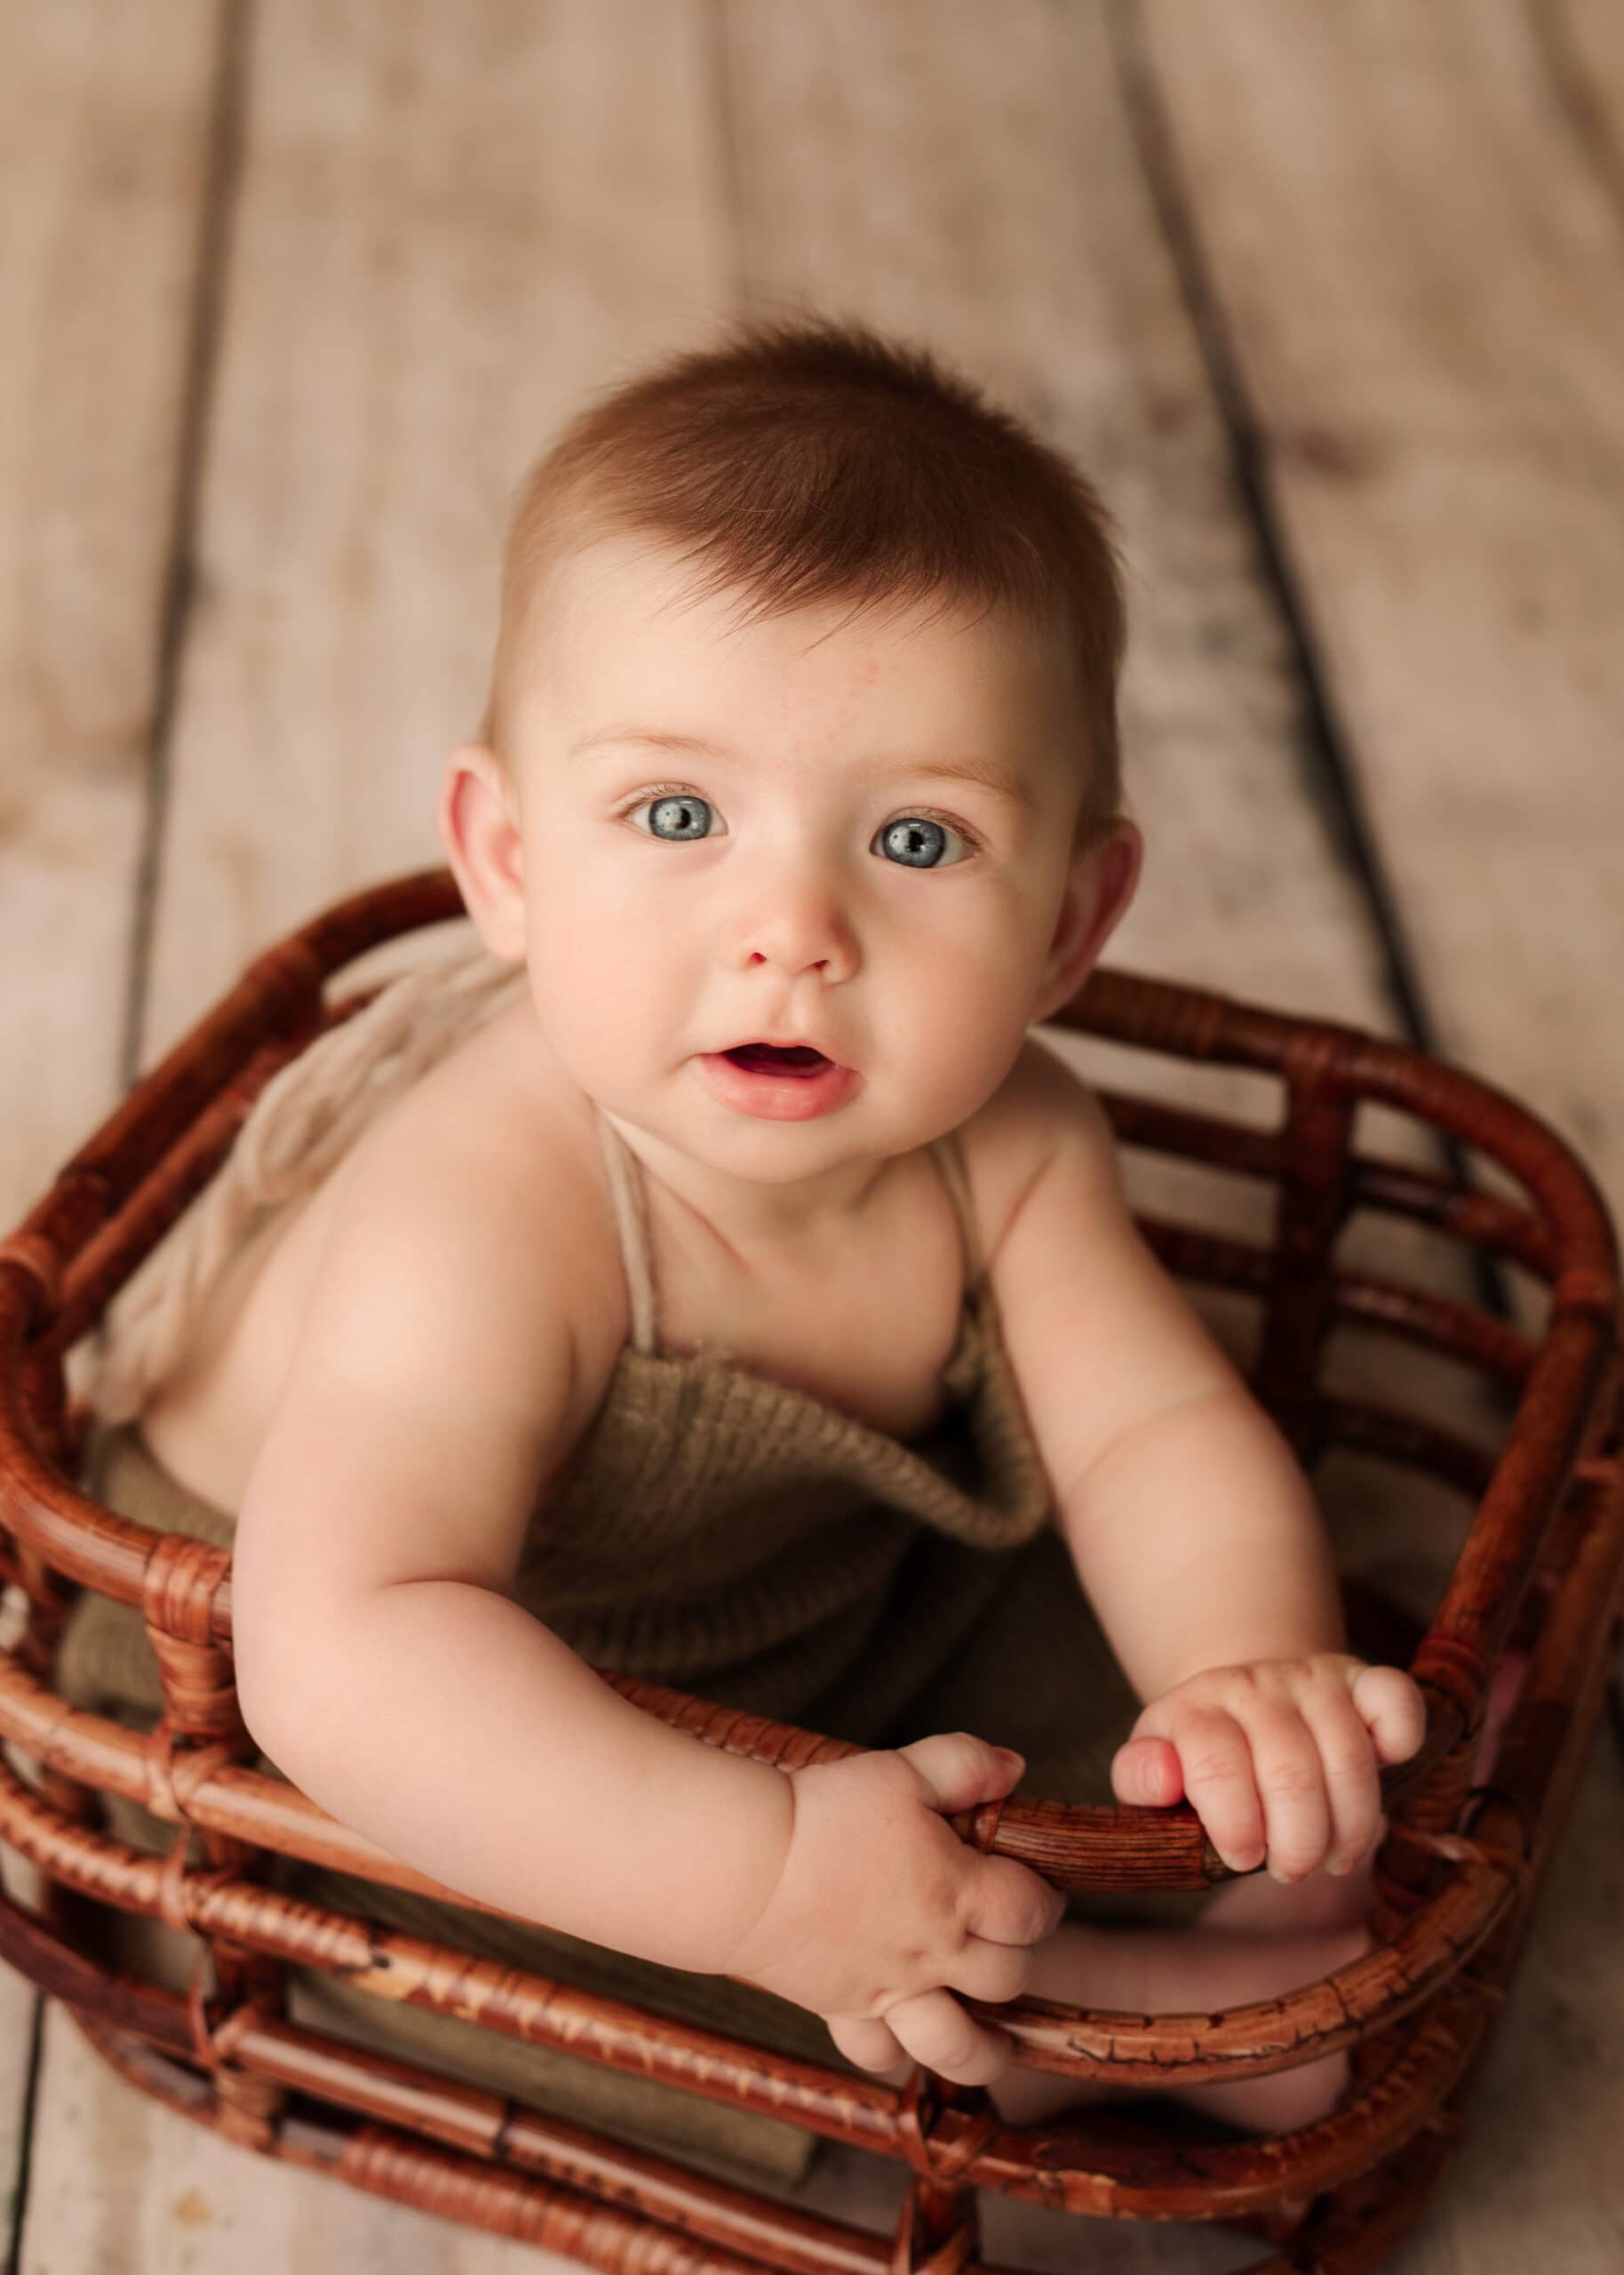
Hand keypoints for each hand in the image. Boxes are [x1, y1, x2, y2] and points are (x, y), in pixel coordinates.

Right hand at [720, 1732, 1065, 2087]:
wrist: (747, 1868)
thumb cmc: (824, 1815)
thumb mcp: (901, 1770)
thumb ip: (964, 1764)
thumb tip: (1014, 1769)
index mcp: (957, 1893)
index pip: (1031, 1912)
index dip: (1046, 1901)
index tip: (1040, 1893)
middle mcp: (933, 1953)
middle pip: (1008, 1978)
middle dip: (1020, 1959)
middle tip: (1010, 1940)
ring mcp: (889, 1990)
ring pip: (958, 2048)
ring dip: (987, 2050)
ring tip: (999, 2044)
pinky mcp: (843, 2009)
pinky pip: (879, 2055)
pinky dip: (897, 2056)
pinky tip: (906, 2041)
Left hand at [1109, 1654, 1425, 1882]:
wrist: (1242, 1699)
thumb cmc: (1198, 1759)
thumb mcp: (1151, 1772)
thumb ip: (1139, 1780)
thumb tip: (1164, 1775)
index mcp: (1195, 1709)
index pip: (1216, 1767)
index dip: (1235, 1828)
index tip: (1242, 1859)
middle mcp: (1254, 1685)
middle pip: (1291, 1774)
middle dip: (1297, 1845)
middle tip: (1291, 1870)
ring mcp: (1312, 1678)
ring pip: (1349, 1758)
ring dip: (1349, 1828)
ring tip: (1333, 1856)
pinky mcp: (1364, 1679)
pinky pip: (1397, 1702)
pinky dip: (1400, 1744)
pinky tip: (1383, 1776)